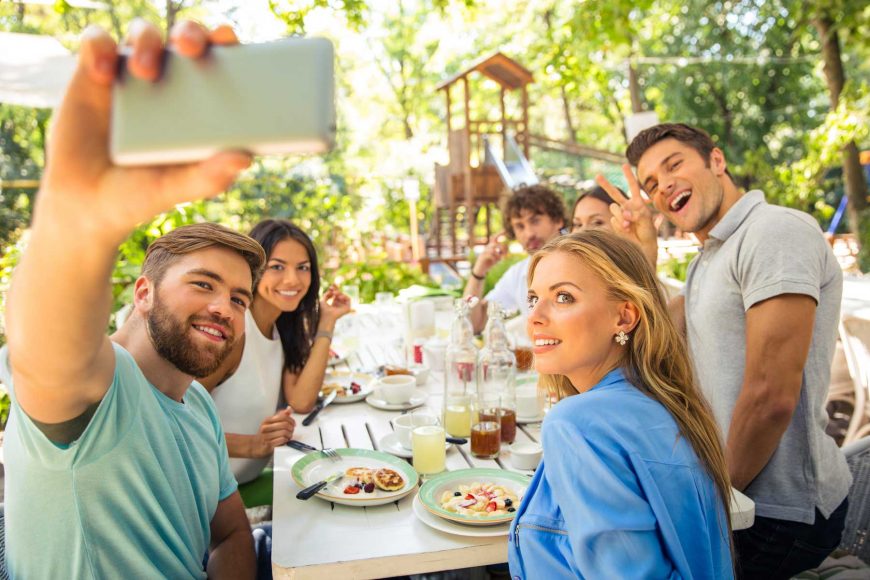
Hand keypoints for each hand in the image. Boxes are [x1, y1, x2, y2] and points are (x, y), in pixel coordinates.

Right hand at [39, 20, 251, 242]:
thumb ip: (208, 177)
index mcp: (200, 103)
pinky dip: (99, 48)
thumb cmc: (141, 193)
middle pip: (185, 38)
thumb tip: (244, 158)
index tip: (230, 41)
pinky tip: (102, 74)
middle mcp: (169, 81)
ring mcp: (131, 74)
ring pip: (144, 33)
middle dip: (192, 32)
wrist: (87, 201)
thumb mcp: (175, 188)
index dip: (228, 43)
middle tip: (190, 47)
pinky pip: (96, 43)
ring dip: (148, 40)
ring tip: (145, 72)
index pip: (220, 61)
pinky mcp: (94, 73)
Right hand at [251, 408, 294, 457]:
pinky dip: (286, 440)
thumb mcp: (272, 423)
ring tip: (289, 436)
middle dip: (291, 428)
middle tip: (292, 430)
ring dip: (289, 435)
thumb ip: (281, 415)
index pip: (283, 417)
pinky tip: (285, 440)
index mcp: (267, 420)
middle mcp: (265, 427)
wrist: (256, 445)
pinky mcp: (269, 444)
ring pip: (284, 432)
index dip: (291, 420)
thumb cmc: (266, 433)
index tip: (293, 424)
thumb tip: (289, 409)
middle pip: (285, 425)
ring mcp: (266, 436)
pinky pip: (282, 440)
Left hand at [319, 284, 351, 325]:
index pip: (335, 295)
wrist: (326, 316)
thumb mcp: (323, 300)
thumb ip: (327, 294)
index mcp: (333, 304)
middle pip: (340, 294)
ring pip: (343, 296)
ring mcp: (343, 307)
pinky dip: (344, 296)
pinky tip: (339, 296)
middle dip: (336, 290)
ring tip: (334, 293)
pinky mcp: (347, 308)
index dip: (334, 290)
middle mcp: (339, 305)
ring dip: (339, 293)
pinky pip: (348, 299)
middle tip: (332, 287)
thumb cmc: (323, 310)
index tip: (331, 286)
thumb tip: (330, 290)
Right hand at [473, 233, 508, 277]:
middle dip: (502, 247)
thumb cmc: (489, 263)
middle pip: (495, 243)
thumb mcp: (497, 258)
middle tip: (505, 254)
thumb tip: (507, 251)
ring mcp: (484, 251)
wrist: (480, 270)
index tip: (505, 230)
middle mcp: (487, 248)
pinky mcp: (482, 256)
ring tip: (500, 259)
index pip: (494, 238)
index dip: (499, 234)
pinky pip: (490, 254)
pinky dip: (494, 258)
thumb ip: (501, 254)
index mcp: (490, 247)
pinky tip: (495, 261)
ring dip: (499, 254)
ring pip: (493, 249)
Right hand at [596, 166, 658, 266]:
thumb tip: (626, 213)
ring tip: (630, 225)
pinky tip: (627, 230)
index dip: (628, 176)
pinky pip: (614, 220)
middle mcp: (627, 207)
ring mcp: (620, 215)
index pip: (633, 186)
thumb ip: (636, 213)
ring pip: (614, 208)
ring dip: (621, 215)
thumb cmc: (648, 233)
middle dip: (606, 184)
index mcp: (637, 203)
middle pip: (614, 194)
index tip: (624, 165)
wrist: (641, 247)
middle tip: (597, 175)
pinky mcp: (615, 223)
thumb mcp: (647, 220)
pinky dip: (621, 224)